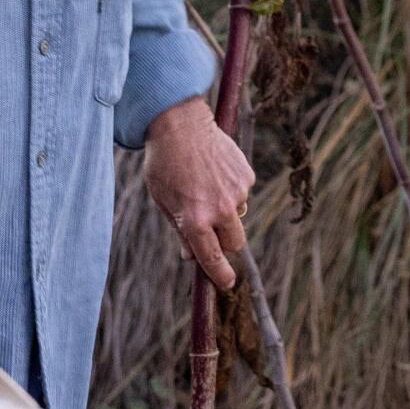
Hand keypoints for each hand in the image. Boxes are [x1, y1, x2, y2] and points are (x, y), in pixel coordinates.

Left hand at [145, 98, 254, 289]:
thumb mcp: (163, 201)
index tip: (225, 284)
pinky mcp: (246, 176)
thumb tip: (191, 256)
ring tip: (203, 185)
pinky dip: (229, 188)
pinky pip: (241, 192)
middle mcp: (220, 210)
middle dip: (224, 243)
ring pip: (237, 215)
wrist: (179, 124)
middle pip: (234, 243)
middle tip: (210, 230)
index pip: (213, 259)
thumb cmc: (164, 164)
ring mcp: (237, 193)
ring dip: (225, 210)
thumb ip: (181, 230)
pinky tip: (213, 170)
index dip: (220, 276)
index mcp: (195, 221)